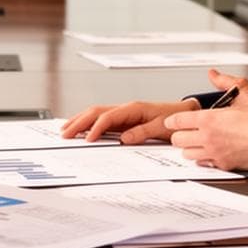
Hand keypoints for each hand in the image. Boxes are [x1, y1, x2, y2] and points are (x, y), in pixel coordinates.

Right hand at [60, 99, 198, 144]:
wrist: (182, 113)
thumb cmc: (173, 119)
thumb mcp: (160, 127)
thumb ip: (142, 132)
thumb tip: (123, 139)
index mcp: (133, 108)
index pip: (108, 117)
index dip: (96, 128)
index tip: (87, 140)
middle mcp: (125, 108)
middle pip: (95, 112)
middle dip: (78, 122)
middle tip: (64, 134)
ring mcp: (122, 113)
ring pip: (95, 113)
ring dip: (79, 120)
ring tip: (65, 129)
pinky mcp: (122, 119)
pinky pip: (100, 118)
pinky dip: (87, 122)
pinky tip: (79, 128)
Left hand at [164, 70, 247, 170]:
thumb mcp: (245, 92)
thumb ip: (225, 81)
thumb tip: (214, 74)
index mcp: (208, 119)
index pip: (177, 121)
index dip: (173, 120)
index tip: (174, 120)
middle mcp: (207, 138)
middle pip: (177, 140)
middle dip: (180, 134)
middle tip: (186, 130)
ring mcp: (214, 153)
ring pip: (187, 154)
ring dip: (189, 147)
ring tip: (197, 141)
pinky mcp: (223, 165)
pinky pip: (202, 163)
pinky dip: (202, 158)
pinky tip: (209, 151)